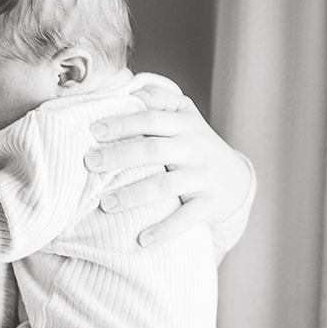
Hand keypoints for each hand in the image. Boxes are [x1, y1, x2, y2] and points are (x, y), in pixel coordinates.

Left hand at [85, 81, 251, 245]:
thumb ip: (159, 99)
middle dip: (120, 156)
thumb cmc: (197, 144)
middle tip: (90, 163)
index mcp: (184, 123)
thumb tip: (129, 87)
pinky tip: (142, 240)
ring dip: (134, 195)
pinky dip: (164, 230)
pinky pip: (186, 218)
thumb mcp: (185, 116)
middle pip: (154, 150)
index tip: (93, 130)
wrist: (236, 178)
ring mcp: (203, 177)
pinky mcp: (209, 204)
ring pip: (167, 185)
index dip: (123, 122)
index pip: (150, 119)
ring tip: (106, 203)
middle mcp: (194, 148)